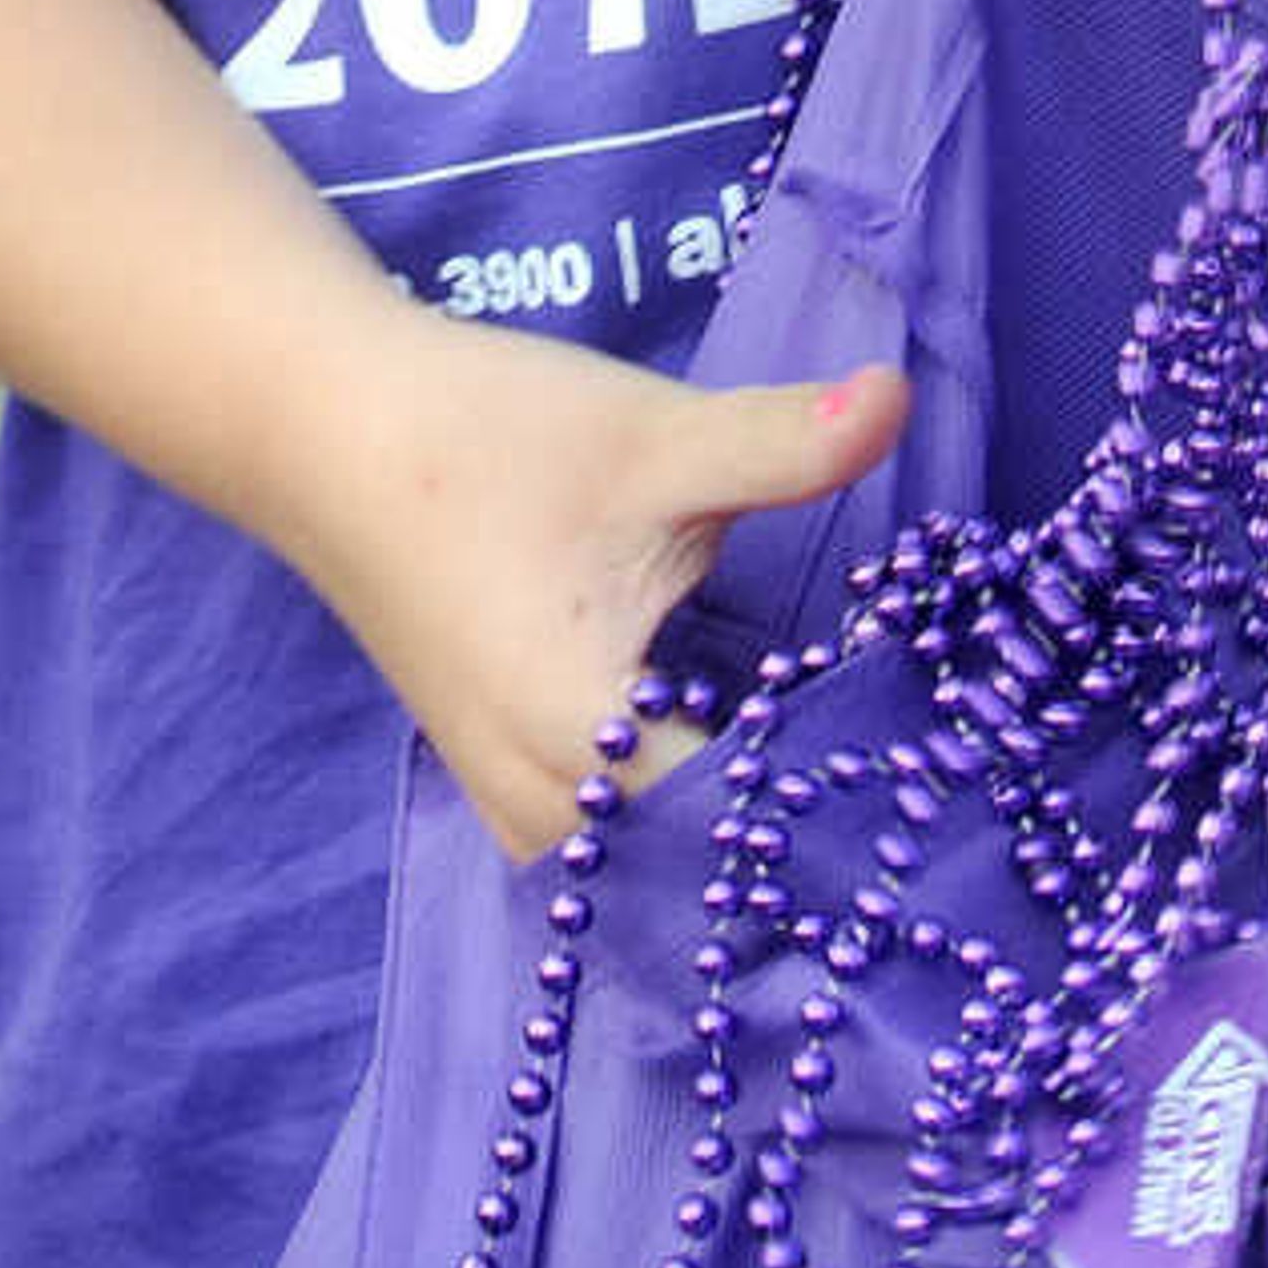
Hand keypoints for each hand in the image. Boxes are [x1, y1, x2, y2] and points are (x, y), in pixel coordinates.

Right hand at [309, 311, 909, 859]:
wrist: (326, 430)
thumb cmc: (484, 435)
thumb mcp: (649, 436)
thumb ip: (782, 441)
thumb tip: (903, 396)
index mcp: (583, 740)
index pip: (754, 831)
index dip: (852, 807)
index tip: (942, 775)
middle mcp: (544, 810)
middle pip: (712, 871)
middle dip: (811, 832)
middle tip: (924, 789)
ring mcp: (514, 806)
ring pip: (661, 868)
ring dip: (746, 830)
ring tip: (859, 781)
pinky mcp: (505, 778)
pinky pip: (618, 842)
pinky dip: (687, 813)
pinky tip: (758, 756)